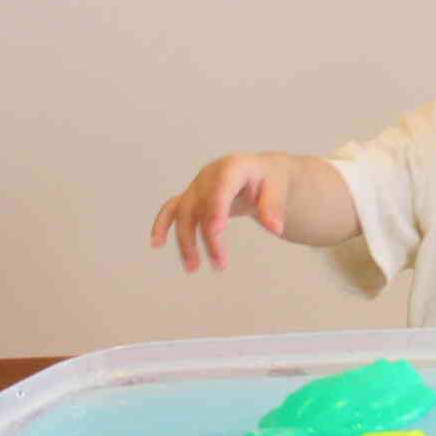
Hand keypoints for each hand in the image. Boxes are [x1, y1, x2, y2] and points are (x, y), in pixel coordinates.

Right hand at [149, 153, 289, 271]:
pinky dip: (162, 225)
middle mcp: (210, 175)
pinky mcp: (192, 197)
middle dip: (208, 237)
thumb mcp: (278, 188)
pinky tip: (157, 243)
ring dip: (187, 241)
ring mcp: (198, 186)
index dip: (217, 207)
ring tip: (193, 268)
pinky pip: (172, 209)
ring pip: (185, 213)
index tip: (216, 231)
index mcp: (233, 167)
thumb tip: (275, 228)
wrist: (258, 172)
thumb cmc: (268, 179)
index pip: (222, 186)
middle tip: (220, 264)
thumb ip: (273, 207)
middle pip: (202, 206)